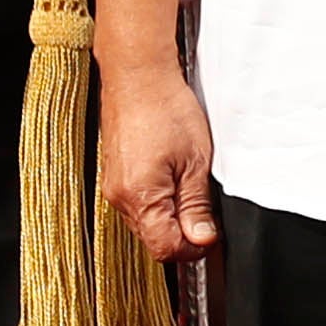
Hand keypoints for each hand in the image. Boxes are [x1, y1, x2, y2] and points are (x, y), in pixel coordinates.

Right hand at [101, 63, 223, 263]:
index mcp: (140, 197)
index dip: (194, 247)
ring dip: (171, 217)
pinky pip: (137, 204)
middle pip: (154, 239)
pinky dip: (158, 201)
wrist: (138, 77)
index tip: (211, 235)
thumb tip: (202, 238)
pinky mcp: (114, 176)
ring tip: (190, 186)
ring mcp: (113, 187)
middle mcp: (120, 197)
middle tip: (206, 211)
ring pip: (146, 223)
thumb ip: (197, 205)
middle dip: (183, 233)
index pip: (165, 248)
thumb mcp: (196, 160)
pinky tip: (173, 179)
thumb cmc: (165, 108)